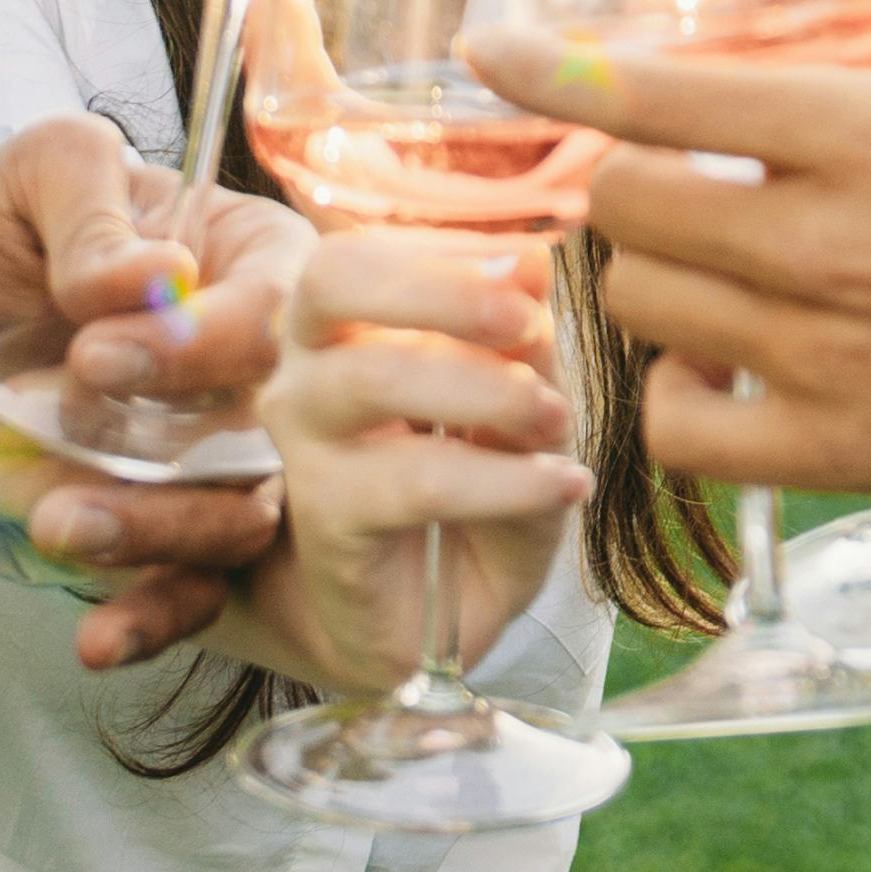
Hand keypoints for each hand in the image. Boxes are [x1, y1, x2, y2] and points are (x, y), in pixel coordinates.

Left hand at [0, 112, 310, 665]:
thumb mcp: (38, 173)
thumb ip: (93, 214)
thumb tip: (155, 279)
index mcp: (253, 263)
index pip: (283, 312)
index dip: (208, 342)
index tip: (99, 352)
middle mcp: (252, 369)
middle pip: (283, 435)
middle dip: (195, 461)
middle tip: (84, 442)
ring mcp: (207, 456)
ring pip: (238, 521)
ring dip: (158, 535)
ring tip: (57, 518)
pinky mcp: (155, 524)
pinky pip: (187, 589)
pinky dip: (152, 619)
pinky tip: (99, 638)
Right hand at [241, 224, 596, 696]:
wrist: (441, 623)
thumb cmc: (476, 494)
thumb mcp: (522, 407)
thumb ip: (523, 340)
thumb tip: (530, 258)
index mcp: (346, 323)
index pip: (364, 248)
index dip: (444, 250)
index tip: (529, 271)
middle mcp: (306, 368)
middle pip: (332, 280)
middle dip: (443, 289)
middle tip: (531, 322)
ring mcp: (305, 442)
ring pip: (373, 377)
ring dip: (485, 389)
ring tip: (557, 418)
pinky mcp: (327, 517)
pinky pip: (414, 480)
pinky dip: (504, 479)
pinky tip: (565, 484)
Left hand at [537, 0, 870, 497]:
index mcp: (861, 132)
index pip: (651, 94)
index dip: (547, 67)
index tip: (490, 50)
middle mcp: (818, 241)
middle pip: (619, 203)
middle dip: (634, 179)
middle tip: (682, 176)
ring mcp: (818, 353)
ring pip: (637, 307)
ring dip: (655, 279)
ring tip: (712, 264)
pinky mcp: (834, 448)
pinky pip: (678, 428)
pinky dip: (679, 398)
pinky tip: (728, 367)